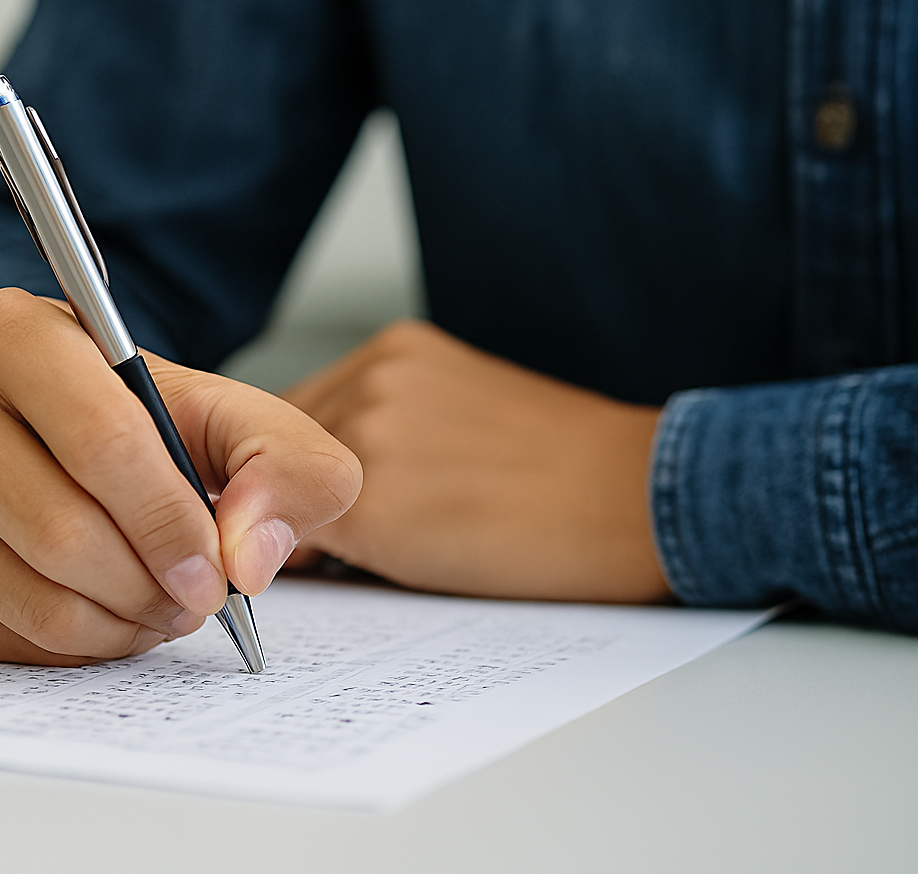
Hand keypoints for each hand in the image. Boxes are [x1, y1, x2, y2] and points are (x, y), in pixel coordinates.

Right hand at [0, 288, 360, 664]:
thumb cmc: (130, 420)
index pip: (101, 441)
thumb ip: (285, 462)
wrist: (39, 438)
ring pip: (29, 591)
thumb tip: (247, 556)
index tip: (215, 570)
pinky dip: (72, 645)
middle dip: (151, 583)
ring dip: (119, 622)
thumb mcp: (227, 414)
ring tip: (157, 606)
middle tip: (194, 599)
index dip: (171, 521)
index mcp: (10, 331)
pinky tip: (104, 614)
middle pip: (60, 529)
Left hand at [282, 320, 669, 602]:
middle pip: (279, 454)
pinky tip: (410, 562)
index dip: (299, 469)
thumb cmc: (566, 473)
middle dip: (300, 500)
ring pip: (288, 501)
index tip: (317, 503)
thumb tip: (314, 487)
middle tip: (360, 540)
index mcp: (395, 351)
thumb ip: (386, 428)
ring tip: (409, 546)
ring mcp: (367, 434)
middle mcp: (371, 379)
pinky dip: (340, 566)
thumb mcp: (461, 413)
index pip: (298, 415)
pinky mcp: (369, 500)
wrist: (638, 498)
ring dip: (321, 534)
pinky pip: (310, 543)